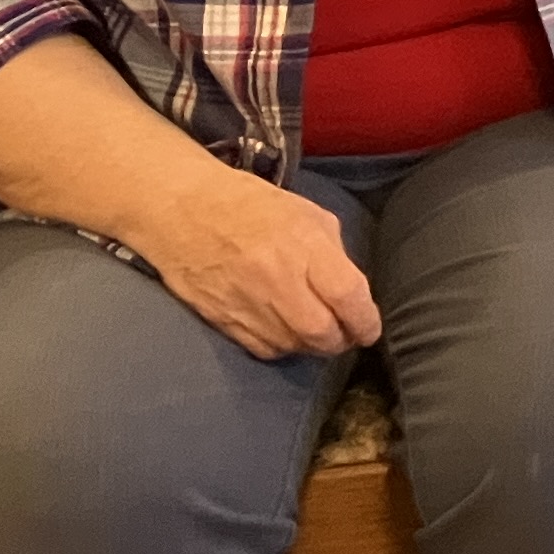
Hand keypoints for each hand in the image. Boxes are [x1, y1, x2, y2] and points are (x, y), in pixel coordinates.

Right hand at [142, 164, 382, 360]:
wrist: (182, 209)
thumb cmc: (251, 205)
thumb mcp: (308, 214)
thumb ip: (333, 254)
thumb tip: (351, 293)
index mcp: (303, 245)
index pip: (347, 295)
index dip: (365, 320)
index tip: (370, 329)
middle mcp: (275, 279)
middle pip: (321, 332)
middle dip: (341, 341)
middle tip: (347, 336)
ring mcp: (245, 304)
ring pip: (293, 346)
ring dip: (312, 346)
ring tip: (318, 334)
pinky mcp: (221, 320)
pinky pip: (263, 349)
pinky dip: (283, 347)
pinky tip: (287, 334)